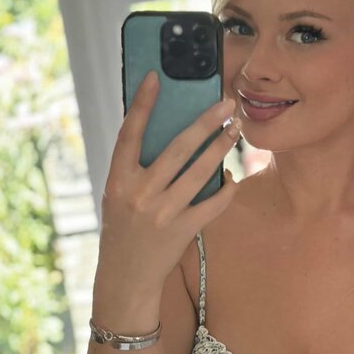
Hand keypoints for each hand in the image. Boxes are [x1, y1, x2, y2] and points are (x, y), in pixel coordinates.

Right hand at [97, 71, 240, 301]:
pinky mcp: (183, 230)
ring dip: (222, 147)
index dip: (142, 104)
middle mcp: (140, 194)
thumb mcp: (117, 195)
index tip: (156, 77)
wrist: (126, 276)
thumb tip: (165, 132)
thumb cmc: (122, 230)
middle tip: (226, 104)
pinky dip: (226, 188)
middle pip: (178, 148)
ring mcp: (163, 213)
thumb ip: (135, 168)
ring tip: (235, 130)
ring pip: (200, 171)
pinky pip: (213, 203)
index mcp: (118, 180)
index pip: (129, 133)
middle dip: (206, 123)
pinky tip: (232, 175)